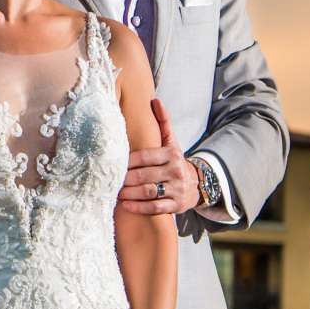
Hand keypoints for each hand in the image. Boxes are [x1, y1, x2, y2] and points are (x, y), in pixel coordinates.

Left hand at [117, 98, 197, 215]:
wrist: (198, 184)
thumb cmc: (175, 160)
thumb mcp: (171, 141)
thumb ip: (163, 122)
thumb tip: (155, 100)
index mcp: (172, 154)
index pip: (145, 157)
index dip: (128, 162)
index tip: (114, 164)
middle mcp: (176, 171)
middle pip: (145, 175)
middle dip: (125, 179)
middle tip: (111, 180)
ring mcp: (177, 189)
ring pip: (149, 192)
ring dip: (129, 194)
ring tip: (116, 193)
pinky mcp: (176, 206)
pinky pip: (155, 208)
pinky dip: (139, 208)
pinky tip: (126, 206)